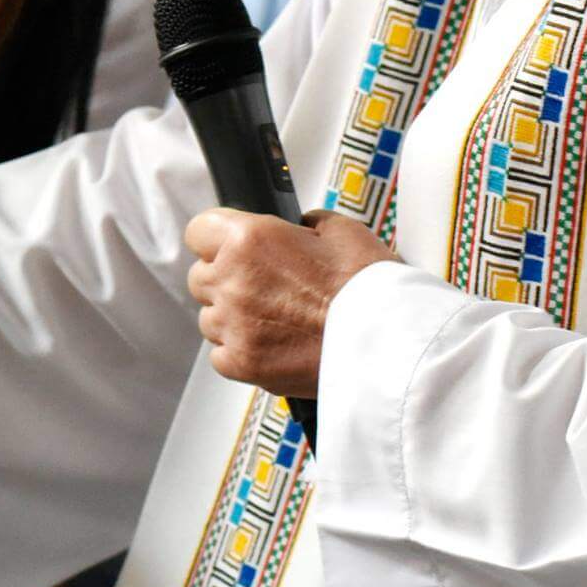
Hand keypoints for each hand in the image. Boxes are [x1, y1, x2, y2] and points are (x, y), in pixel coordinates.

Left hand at [184, 208, 398, 397]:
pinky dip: (240, 351)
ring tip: (274, 320)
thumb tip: (298, 226)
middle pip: (200, 277)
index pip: (199, 231)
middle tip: (262, 286)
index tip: (228, 246)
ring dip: (232, 317)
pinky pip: (221, 354)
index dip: (216, 238)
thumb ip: (307, 223)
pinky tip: (271, 344)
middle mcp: (233, 280)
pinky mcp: (242, 363)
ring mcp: (234, 325)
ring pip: (209, 318)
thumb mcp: (343, 231)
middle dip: (225, 279)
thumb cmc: (368, 289)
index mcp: (249, 240)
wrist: (387, 343)